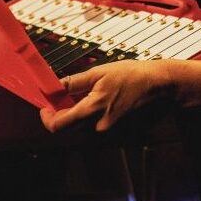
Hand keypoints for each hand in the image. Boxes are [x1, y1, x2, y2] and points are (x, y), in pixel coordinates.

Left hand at [39, 60, 175, 132]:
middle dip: (59, 114)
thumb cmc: (130, 76)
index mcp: (92, 109)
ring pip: (80, 126)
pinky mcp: (115, 127)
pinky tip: (90, 100)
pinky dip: (86, 114)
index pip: (59, 125)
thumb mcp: (96, 73)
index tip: (44, 107)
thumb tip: (53, 86)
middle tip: (57, 99)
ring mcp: (108, 128)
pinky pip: (93, 124)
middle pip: (68, 127)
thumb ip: (72, 82)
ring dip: (72, 114)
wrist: (157, 84)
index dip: (46, 118)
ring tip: (75, 96)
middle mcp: (99, 124)